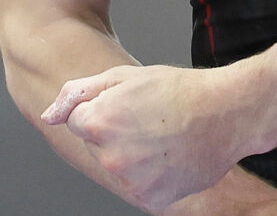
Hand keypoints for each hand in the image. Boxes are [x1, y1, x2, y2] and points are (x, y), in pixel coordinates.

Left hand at [42, 64, 252, 210]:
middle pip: (96, 146)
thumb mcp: (122, 77)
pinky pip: (137, 186)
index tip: (131, 105)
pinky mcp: (151, 199)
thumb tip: (49, 116)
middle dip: (114, 134)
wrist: (226, 113)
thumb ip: (77, 95)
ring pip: (116, 168)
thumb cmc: (176, 90)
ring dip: (131, 156)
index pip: (79, 121)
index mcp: (98, 123)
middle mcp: (111, 158)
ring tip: (161, 137)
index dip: (105, 109)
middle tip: (149, 119)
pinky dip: (150, 175)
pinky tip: (169, 156)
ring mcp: (132, 182)